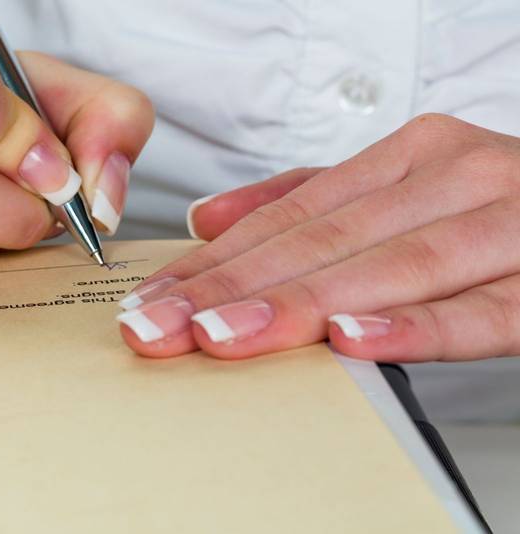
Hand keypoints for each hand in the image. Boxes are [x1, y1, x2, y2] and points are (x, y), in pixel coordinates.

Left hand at [118, 114, 519, 362]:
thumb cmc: (494, 211)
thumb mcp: (400, 190)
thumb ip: (308, 200)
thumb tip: (208, 217)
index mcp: (409, 157)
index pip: (288, 216)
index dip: (212, 261)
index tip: (152, 299)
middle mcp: (450, 177)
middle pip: (320, 241)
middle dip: (227, 288)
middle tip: (157, 327)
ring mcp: (503, 223)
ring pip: (384, 268)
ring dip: (296, 306)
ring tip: (222, 335)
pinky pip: (479, 308)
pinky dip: (413, 325)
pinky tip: (351, 340)